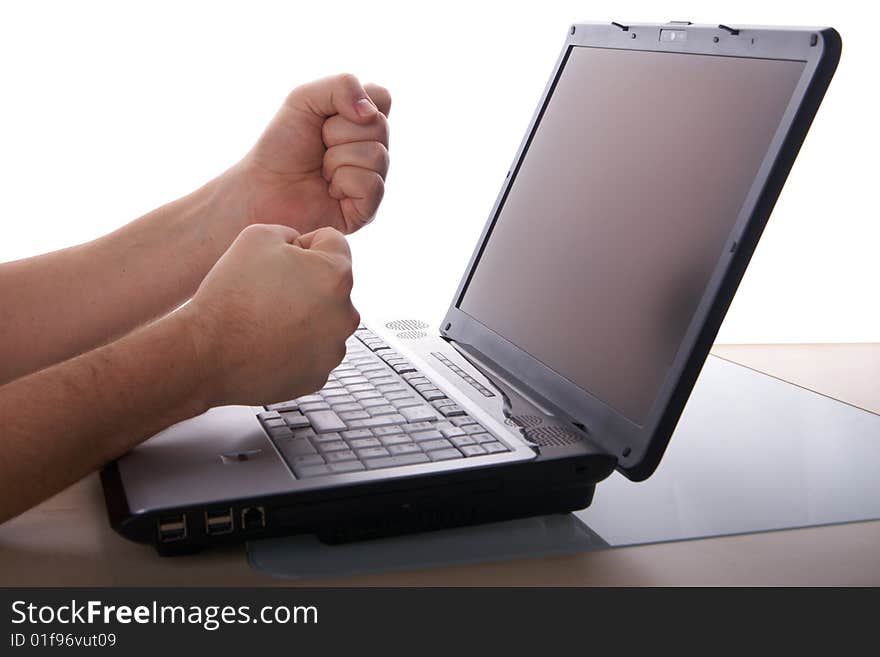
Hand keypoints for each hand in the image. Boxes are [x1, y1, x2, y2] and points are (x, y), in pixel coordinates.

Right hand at [181, 224, 359, 406]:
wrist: (206, 353)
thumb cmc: (231, 294)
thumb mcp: (257, 236)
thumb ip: (291, 233)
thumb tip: (300, 247)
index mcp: (337, 275)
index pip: (332, 243)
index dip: (303, 244)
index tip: (278, 262)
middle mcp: (346, 314)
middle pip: (331, 285)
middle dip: (306, 282)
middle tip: (268, 292)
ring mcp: (334, 349)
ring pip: (324, 320)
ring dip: (303, 316)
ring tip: (265, 320)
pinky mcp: (319, 376)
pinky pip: (312, 351)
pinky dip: (295, 346)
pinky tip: (267, 343)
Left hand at [237, 74, 390, 234]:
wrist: (261, 187)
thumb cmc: (282, 145)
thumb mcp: (304, 99)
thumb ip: (341, 86)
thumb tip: (370, 113)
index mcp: (362, 122)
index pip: (382, 97)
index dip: (352, 103)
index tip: (326, 117)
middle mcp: (373, 149)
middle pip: (379, 125)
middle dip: (337, 132)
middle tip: (318, 146)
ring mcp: (373, 179)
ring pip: (376, 155)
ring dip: (337, 159)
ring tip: (321, 171)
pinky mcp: (368, 208)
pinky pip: (371, 184)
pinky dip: (343, 183)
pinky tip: (330, 190)